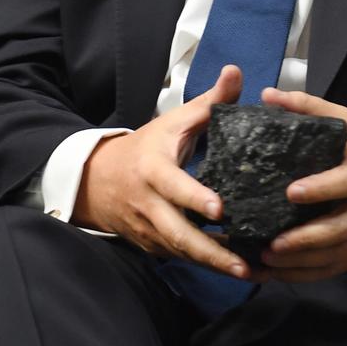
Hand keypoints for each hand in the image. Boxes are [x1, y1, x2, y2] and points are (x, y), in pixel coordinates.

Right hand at [72, 64, 250, 280]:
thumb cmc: (147, 146)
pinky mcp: (152, 247)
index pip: (175, 187)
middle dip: (211, 252)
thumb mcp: (174, 120)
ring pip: (181, 252)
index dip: (196, 199)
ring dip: (212, 265)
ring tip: (248, 273)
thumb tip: (236, 72)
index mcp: (154, 170)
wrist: (98, 179)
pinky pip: (179, 259)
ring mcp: (148, 230)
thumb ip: (209, 102)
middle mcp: (149, 204)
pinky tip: (234, 271)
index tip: (221, 209)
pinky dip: (204, 266)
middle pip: (178, 234)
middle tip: (243, 264)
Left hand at [254, 88, 346, 282]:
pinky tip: (282, 273)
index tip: (291, 191)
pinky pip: (339, 265)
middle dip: (306, 239)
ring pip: (339, 252)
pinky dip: (310, 273)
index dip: (321, 188)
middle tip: (272, 244)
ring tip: (269, 259)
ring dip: (303, 261)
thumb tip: (268, 95)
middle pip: (342, 227)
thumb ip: (310, 107)